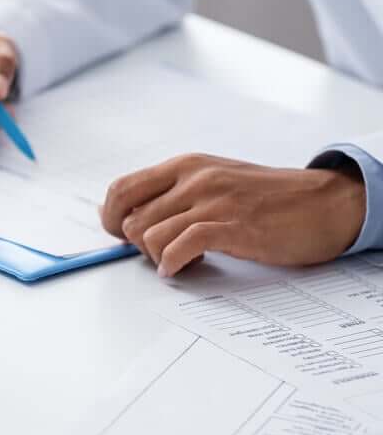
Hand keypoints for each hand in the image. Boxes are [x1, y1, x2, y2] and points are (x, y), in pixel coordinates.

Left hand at [101, 153, 365, 276]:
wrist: (325, 202)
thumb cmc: (269, 197)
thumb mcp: (215, 180)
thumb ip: (176, 193)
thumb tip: (132, 218)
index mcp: (186, 165)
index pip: (121, 188)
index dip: (109, 217)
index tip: (118, 236)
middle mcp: (194, 179)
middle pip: (130, 218)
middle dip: (136, 244)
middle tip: (159, 252)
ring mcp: (213, 202)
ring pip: (149, 234)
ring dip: (155, 256)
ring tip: (177, 260)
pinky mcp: (232, 227)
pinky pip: (179, 247)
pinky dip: (171, 264)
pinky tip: (178, 269)